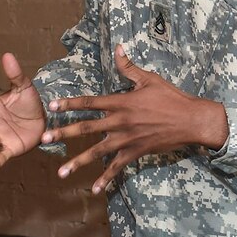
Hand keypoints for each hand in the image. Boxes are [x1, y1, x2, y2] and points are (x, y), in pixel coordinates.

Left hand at [40, 44, 228, 193]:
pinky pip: (117, 167)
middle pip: (86, 128)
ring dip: (77, 162)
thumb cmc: (171, 98)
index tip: (53, 107)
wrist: (191, 121)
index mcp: (122, 102)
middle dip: (64, 133)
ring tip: (61, 172)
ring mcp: (127, 140)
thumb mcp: (150, 79)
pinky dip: (106, 178)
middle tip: (44, 139)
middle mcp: (120, 122)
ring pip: (97, 152)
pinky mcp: (135, 153)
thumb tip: (118, 48)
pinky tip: (94, 188)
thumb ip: (129, 67)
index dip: (70, 103)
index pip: (90, 102)